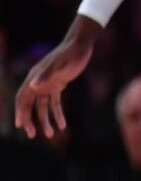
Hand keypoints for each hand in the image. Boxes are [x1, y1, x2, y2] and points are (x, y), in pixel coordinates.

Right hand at [15, 22, 98, 138]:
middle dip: (30, 120)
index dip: (20, 112)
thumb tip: (32, 87)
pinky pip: (56, 103)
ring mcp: (48, 84)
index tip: (20, 126)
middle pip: (30, 106)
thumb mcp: (58, 64)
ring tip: (52, 134)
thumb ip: (45, 74)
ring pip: (43, 107)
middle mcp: (38, 83)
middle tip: (33, 135)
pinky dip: (58, 114)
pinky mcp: (59, 85)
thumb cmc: (68, 54)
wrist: (80, 45)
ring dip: (46, 120)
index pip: (22, 99)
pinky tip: (63, 125)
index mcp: (33, 78)